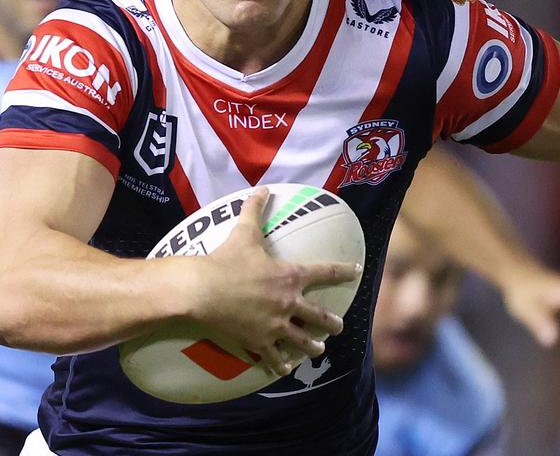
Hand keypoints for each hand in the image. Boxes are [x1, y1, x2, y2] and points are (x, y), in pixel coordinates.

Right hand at [187, 187, 360, 375]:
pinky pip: (274, 358)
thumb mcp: (244, 232)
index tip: (357, 271)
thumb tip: (262, 188)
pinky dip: (281, 365)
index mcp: (290, 276)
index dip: (343, 271)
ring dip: (313, 346)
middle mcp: (289, 303)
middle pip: (319, 316)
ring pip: (303, 341)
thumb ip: (255, 210)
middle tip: (338, 326)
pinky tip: (286, 370)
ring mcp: (275, 325)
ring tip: (319, 349)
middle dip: (331, 323)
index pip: (325, 272)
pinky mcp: (259, 342)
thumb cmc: (225, 259)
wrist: (202, 290)